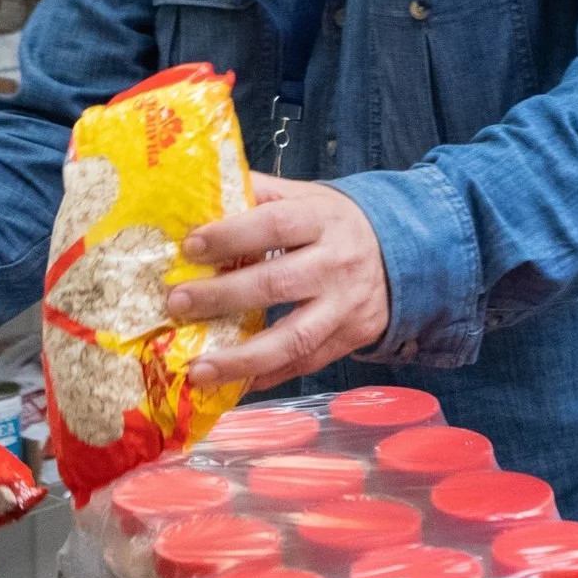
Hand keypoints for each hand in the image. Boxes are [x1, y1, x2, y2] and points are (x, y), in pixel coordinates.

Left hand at [164, 174, 390, 390]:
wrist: (400, 253)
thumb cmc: (332, 223)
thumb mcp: (305, 196)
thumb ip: (259, 194)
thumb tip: (200, 193)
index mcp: (322, 219)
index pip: (274, 225)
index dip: (231, 236)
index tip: (190, 248)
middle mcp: (336, 264)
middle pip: (276, 284)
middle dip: (223, 297)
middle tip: (177, 304)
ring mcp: (344, 307)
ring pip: (293, 338)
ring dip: (241, 357)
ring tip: (197, 369)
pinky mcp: (349, 339)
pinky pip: (304, 364)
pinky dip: (266, 376)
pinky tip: (231, 384)